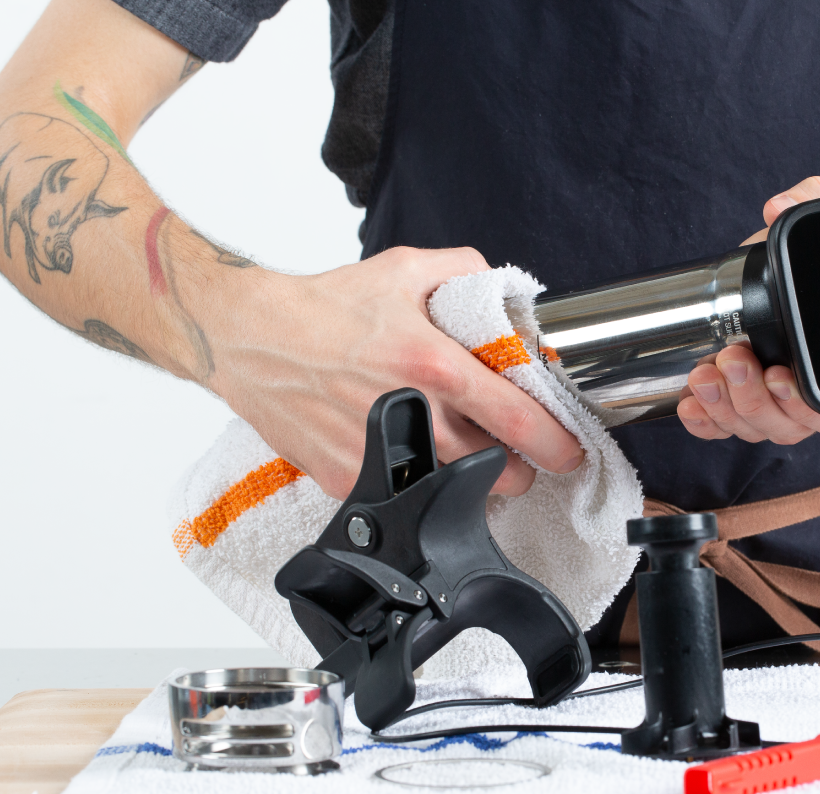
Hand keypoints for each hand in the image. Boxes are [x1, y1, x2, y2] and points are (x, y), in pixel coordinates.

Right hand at [210, 246, 584, 499]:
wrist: (250, 338)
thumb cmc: (325, 307)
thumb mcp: (405, 269)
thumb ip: (468, 274)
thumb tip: (509, 299)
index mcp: (431, 364)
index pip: (517, 419)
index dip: (555, 443)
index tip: (570, 451)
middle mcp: (410, 415)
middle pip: (497, 473)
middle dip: (515, 465)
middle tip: (507, 447)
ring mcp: (379, 456)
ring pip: (457, 493)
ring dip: (471, 477)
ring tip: (457, 447)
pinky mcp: (349, 480)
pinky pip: (407, 498)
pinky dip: (419, 482)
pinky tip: (408, 452)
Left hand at [676, 177, 819, 444]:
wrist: (765, 269)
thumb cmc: (800, 256)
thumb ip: (815, 198)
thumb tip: (778, 206)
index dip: (807, 408)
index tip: (779, 375)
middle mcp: (807, 398)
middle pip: (787, 427)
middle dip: (753, 399)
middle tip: (735, 358)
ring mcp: (771, 406)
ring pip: (752, 429)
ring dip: (725, 406)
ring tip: (706, 371)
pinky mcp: (733, 405)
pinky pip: (721, 430)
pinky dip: (704, 421)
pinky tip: (690, 402)